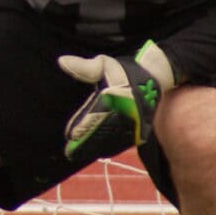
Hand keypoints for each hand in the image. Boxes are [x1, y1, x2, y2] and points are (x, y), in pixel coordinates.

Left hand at [57, 41, 175, 162]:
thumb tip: (61, 61)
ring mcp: (135, 124)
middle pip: (104, 132)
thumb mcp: (104, 65)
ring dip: (95, 148)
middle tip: (70, 152)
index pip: (98, 115)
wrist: (154, 78)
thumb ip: (84, 67)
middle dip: (86, 142)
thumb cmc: (125, 72)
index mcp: (117, 97)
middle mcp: (127, 113)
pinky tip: (95, 152)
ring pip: (112, 140)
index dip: (84, 126)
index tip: (71, 135)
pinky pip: (122, 143)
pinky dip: (108, 147)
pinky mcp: (140, 131)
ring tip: (78, 153)